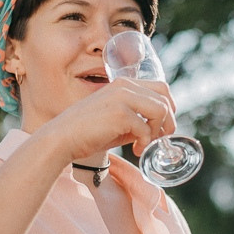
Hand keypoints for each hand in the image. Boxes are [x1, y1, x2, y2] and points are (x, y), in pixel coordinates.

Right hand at [41, 77, 176, 162]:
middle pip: (165, 99)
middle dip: (168, 122)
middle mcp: (125, 86)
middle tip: (159, 139)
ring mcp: (122, 98)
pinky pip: (146, 128)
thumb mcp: (118, 120)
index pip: (161, 88)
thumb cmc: (89, 132)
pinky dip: (145, 142)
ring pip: (161, 111)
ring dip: (157, 132)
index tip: (163, 126)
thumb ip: (138, 118)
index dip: (169, 107)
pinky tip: (135, 150)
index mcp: (124, 84)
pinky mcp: (120, 113)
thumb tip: (161, 128)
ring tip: (144, 145)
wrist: (63, 138)